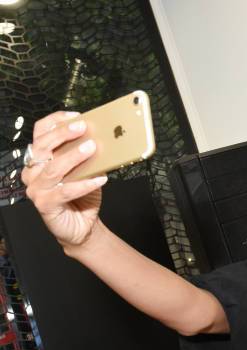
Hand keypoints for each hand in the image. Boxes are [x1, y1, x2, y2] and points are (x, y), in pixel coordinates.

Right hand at [21, 111, 107, 248]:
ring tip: (92, 148)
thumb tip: (101, 138)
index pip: (40, 133)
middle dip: (63, 134)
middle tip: (83, 128)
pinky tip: (100, 179)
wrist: (83, 225)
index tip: (76, 116)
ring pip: (53, 168)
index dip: (56, 121)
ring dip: (74, 157)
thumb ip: (86, 155)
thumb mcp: (86, 170)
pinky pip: (64, 191)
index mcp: (40, 158)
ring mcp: (36, 188)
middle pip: (43, 146)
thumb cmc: (82, 194)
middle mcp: (33, 171)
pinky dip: (84, 184)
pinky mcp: (44, 204)